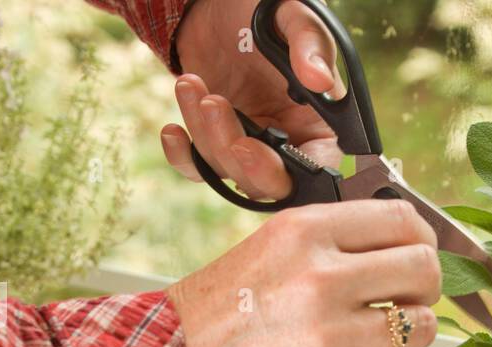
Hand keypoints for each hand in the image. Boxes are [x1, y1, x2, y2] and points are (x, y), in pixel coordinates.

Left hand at [161, 0, 342, 199]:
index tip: (252, 148)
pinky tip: (171, 131)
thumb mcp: (292, 17)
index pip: (317, 169)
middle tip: (216, 106)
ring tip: (191, 83)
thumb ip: (311, 44)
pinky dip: (182, 157)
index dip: (289, 173)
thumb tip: (319, 80)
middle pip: (268, 183)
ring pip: (227, 170)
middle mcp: (289, 145)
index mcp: (319, 124)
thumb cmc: (263, 11)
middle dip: (235, 153)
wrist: (217, 6)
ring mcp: (250, 147)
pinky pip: (199, 170)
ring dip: (204, 132)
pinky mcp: (216, 144)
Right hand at [168, 200, 441, 346]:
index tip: (413, 263)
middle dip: (422, 293)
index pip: (404, 221)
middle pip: (425, 271)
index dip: (421, 243)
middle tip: (400, 308)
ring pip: (421, 329)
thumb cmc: (224, 311)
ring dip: (404, 341)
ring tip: (365, 345)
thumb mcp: (271, 249)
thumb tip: (411, 247)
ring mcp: (325, 335)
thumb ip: (333, 243)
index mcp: (306, 231)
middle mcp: (320, 276)